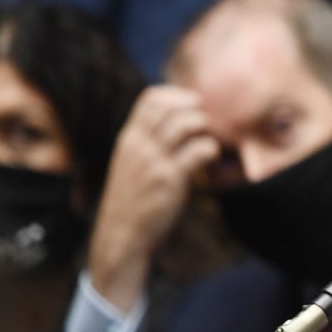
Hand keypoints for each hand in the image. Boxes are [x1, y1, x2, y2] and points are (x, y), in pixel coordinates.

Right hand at [88, 87, 220, 312]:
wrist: (121, 237)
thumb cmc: (133, 200)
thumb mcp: (132, 164)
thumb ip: (148, 142)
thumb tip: (177, 121)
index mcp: (129, 139)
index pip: (150, 99)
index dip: (176, 95)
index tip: (191, 105)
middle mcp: (139, 146)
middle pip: (170, 106)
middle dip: (194, 108)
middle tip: (203, 124)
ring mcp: (153, 162)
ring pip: (186, 123)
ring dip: (204, 127)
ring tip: (206, 141)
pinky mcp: (169, 180)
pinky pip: (198, 150)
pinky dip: (211, 149)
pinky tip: (210, 159)